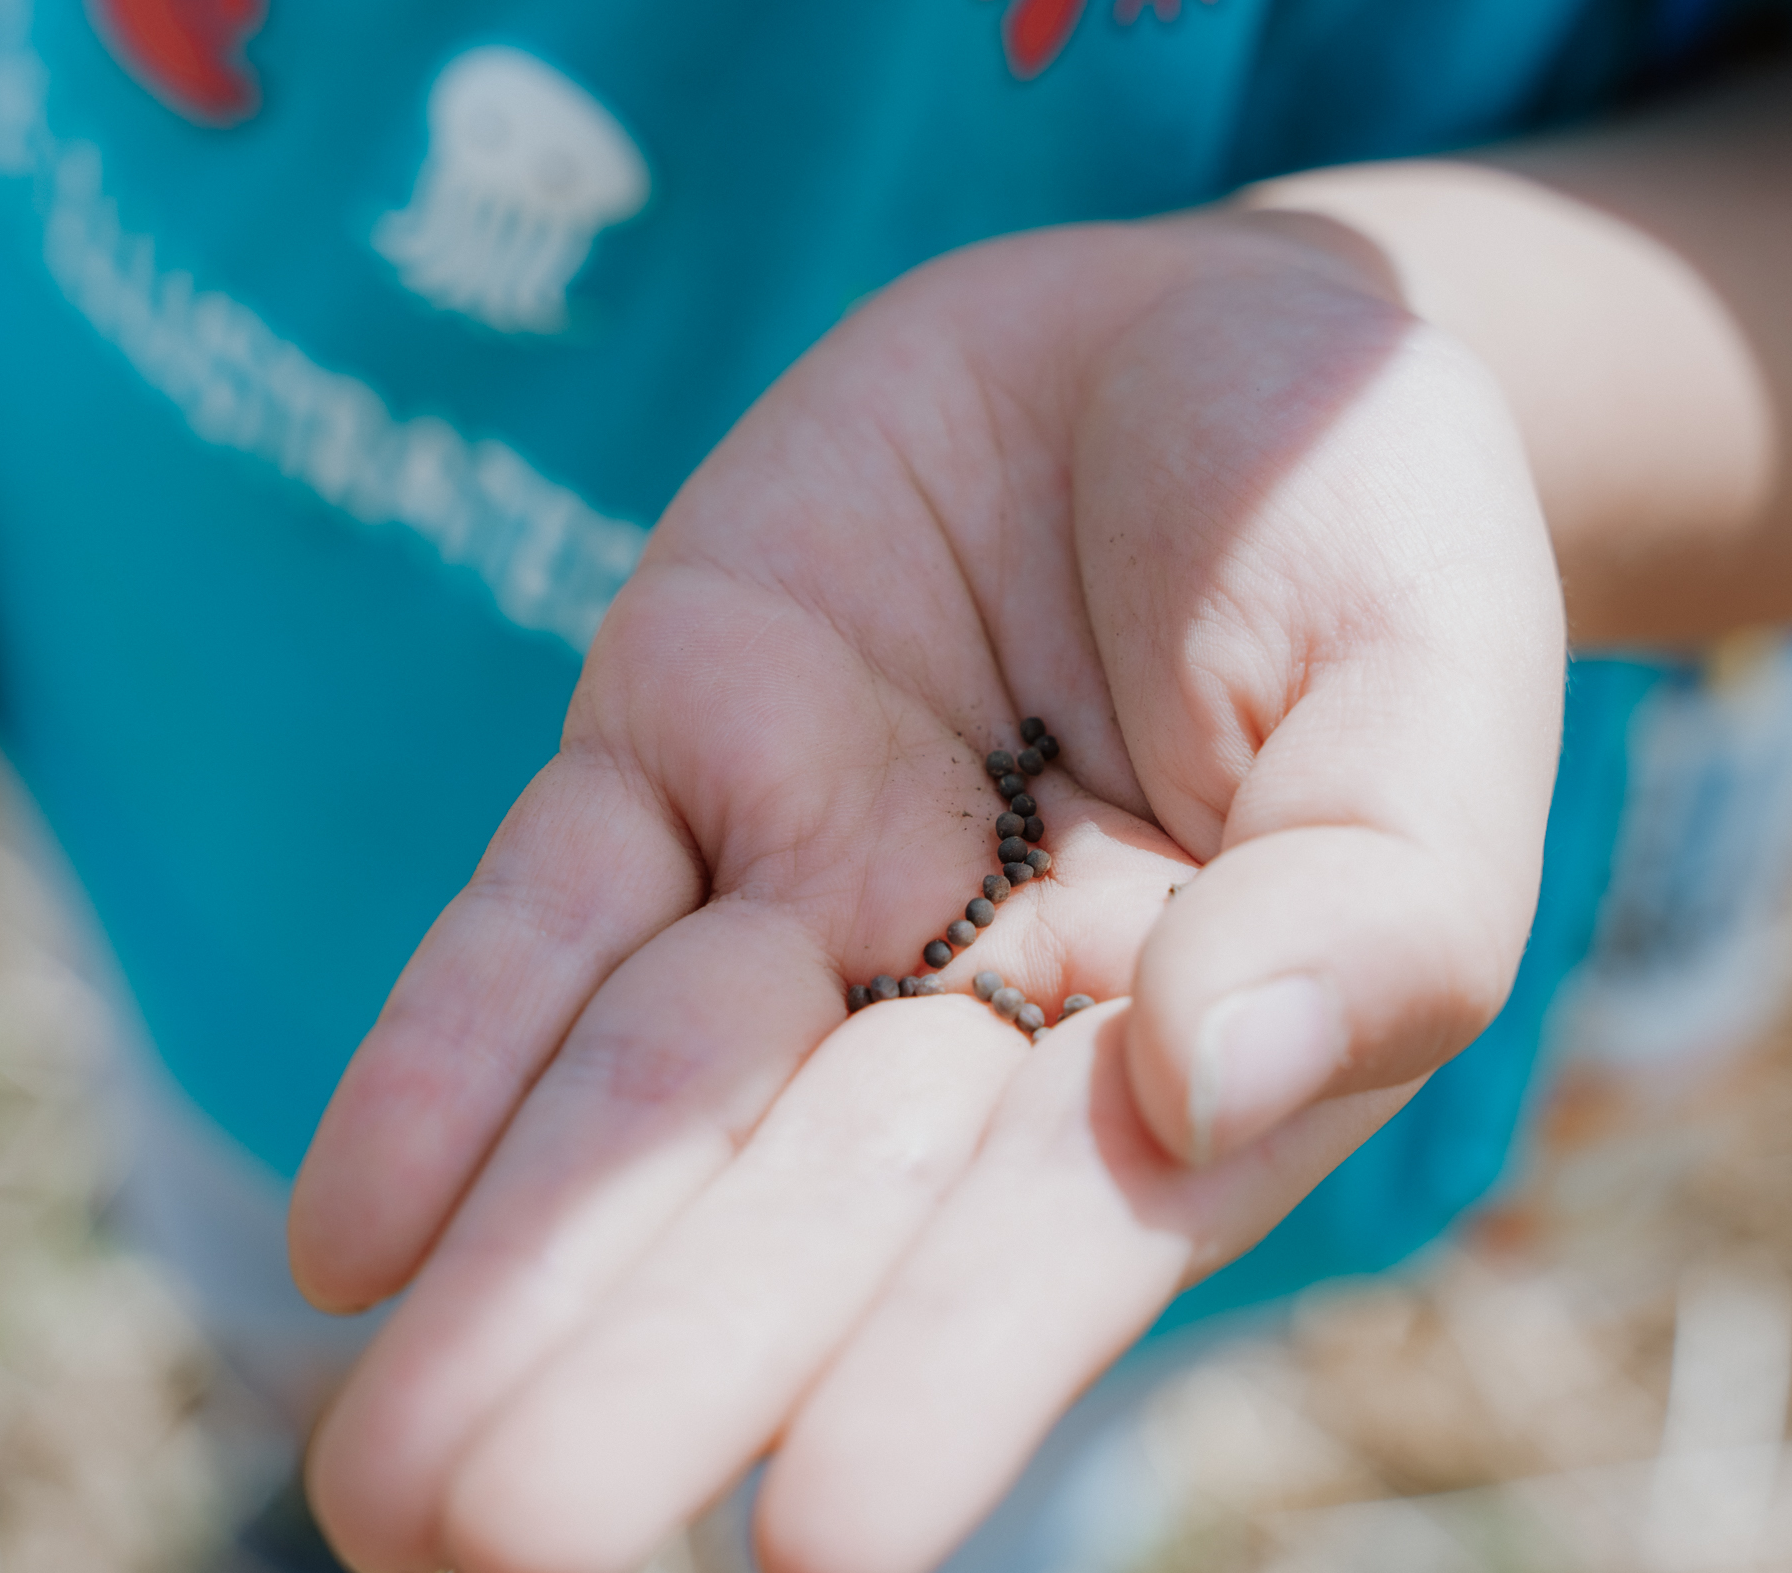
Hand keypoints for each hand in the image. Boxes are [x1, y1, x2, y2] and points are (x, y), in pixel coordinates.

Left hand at [287, 211, 1564, 1572]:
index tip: (827, 1532)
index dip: (952, 1366)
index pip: (1059, 1222)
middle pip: (807, 1200)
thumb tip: (1202, 1078)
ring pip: (649, 1095)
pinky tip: (360, 1225)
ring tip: (386, 1481)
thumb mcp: (1431, 684)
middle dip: (665, 1365)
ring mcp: (811, 870)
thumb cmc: (1371, 526)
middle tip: (501, 1551)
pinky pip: (546, 907)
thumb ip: (1367, 899)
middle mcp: (975, 999)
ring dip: (521, 1273)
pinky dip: (454, 1050)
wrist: (1208, 340)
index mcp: (1180, 1034)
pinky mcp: (677, 738)